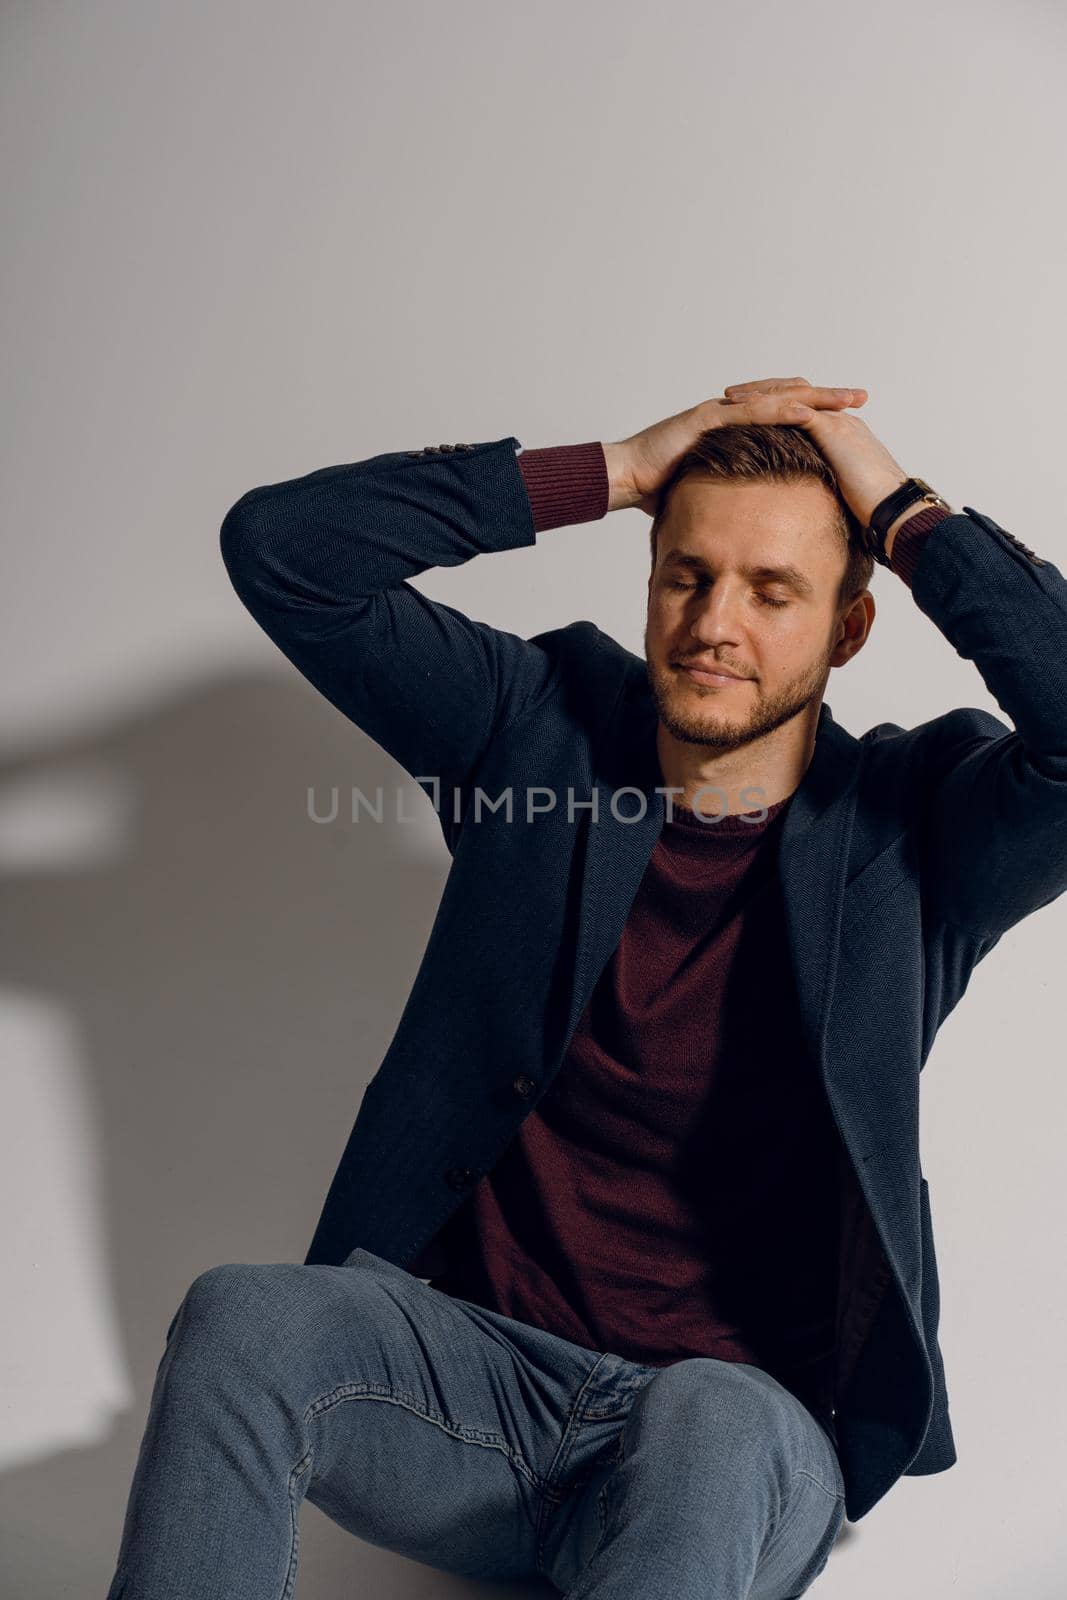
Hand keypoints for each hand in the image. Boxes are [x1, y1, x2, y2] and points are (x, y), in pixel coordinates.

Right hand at [604, 380, 879, 516]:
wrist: (626, 477)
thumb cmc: (657, 487)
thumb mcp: (706, 491)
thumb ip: (728, 495)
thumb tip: (744, 521)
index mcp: (736, 427)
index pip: (784, 414)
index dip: (817, 415)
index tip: (848, 419)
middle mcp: (732, 411)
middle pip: (789, 398)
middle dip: (827, 398)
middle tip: (861, 397)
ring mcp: (721, 411)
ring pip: (777, 398)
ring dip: (814, 398)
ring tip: (846, 398)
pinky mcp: (709, 418)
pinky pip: (751, 411)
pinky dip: (780, 409)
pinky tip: (806, 409)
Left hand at [721, 376, 911, 530]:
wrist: (893, 507)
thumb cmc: (872, 508)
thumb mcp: (842, 491)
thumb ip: (825, 484)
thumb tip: (808, 497)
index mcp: (840, 431)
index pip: (804, 407)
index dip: (777, 406)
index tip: (750, 409)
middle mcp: (838, 419)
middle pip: (795, 392)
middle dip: (763, 391)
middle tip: (732, 394)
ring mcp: (836, 421)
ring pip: (792, 396)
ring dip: (760, 395)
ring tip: (731, 397)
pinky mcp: (832, 430)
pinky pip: (795, 411)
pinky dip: (769, 409)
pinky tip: (746, 412)